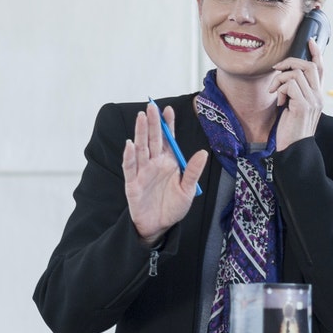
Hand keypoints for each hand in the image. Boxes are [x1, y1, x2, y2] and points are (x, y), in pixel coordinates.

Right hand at [124, 103, 208, 243]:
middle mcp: (154, 164)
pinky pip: (130, 167)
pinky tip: (130, 144)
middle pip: (152, 139)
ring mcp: (142, 172)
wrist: (159, 227)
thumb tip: (203, 153)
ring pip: (141, 149)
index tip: (168, 109)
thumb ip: (192, 171)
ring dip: (140, 133)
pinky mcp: (132, 183)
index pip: (168, 140)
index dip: (167, 125)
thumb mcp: (188, 190)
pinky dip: (129, 156)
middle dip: (152, 122)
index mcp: (169, 163)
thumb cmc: (173, 208)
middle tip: (151, 105)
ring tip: (141, 117)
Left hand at [271, 40, 325, 151]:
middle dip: (289, 62)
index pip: (321, 69)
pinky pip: (290, 84)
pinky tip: (279, 102)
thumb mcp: (294, 106)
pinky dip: (280, 89)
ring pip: (296, 73)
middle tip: (276, 70)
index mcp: (317, 95)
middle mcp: (318, 96)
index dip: (317, 53)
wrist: (294, 149)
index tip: (310, 41)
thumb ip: (295, 91)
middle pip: (309, 65)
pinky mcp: (303, 105)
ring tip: (275, 94)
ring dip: (279, 80)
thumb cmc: (291, 129)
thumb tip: (286, 75)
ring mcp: (313, 101)